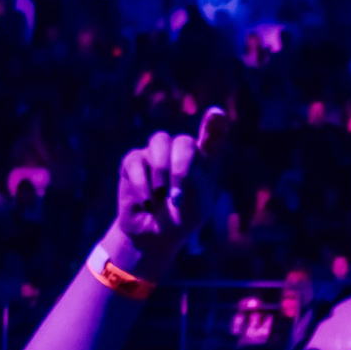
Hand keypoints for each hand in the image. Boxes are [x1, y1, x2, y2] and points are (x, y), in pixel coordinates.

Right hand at [110, 108, 229, 272]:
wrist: (155, 235)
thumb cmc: (181, 220)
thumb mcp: (197, 208)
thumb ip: (194, 185)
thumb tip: (172, 167)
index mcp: (204, 160)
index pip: (213, 135)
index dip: (214, 124)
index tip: (216, 114)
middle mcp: (181, 151)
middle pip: (183, 141)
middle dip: (181, 167)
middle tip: (177, 196)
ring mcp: (156, 153)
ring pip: (158, 142)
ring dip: (161, 171)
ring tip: (161, 197)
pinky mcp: (133, 162)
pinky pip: (136, 162)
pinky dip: (142, 185)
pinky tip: (147, 203)